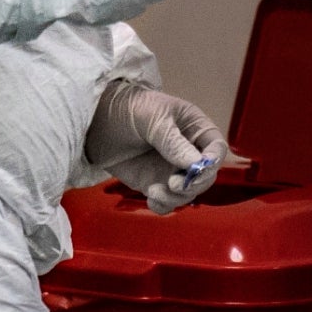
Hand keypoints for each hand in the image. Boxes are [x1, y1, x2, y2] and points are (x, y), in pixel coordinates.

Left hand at [84, 82, 231, 214]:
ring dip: (176, 197)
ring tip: (155, 191)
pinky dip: (163, 205)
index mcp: (194, 127)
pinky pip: (168, 202)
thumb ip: (172, 140)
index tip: (198, 169)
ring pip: (188, 193)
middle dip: (193, 184)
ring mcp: (171, 169)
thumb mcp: (152, 117)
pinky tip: (151, 197)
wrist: (94, 121)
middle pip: (205, 176)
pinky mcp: (154, 184)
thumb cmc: (127, 107)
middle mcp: (187, 151)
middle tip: (173, 184)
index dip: (212, 161)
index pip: (216, 148)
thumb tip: (195, 163)